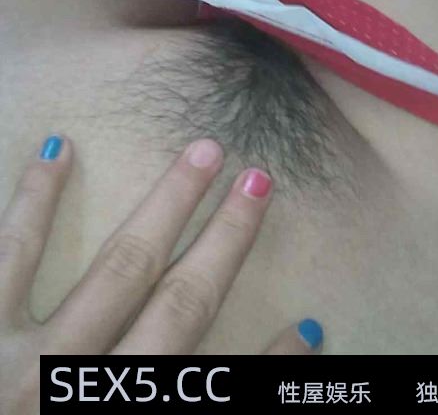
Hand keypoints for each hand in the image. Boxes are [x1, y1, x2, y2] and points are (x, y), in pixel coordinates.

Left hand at [0, 136, 322, 413]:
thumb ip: (173, 406)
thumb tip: (261, 365)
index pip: (215, 389)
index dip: (272, 368)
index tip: (306, 328)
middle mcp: (87, 388)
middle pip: (179, 305)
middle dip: (224, 241)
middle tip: (257, 177)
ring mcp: (25, 359)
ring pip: (116, 268)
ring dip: (165, 208)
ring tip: (202, 153)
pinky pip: (8, 255)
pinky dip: (36, 201)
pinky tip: (57, 150)